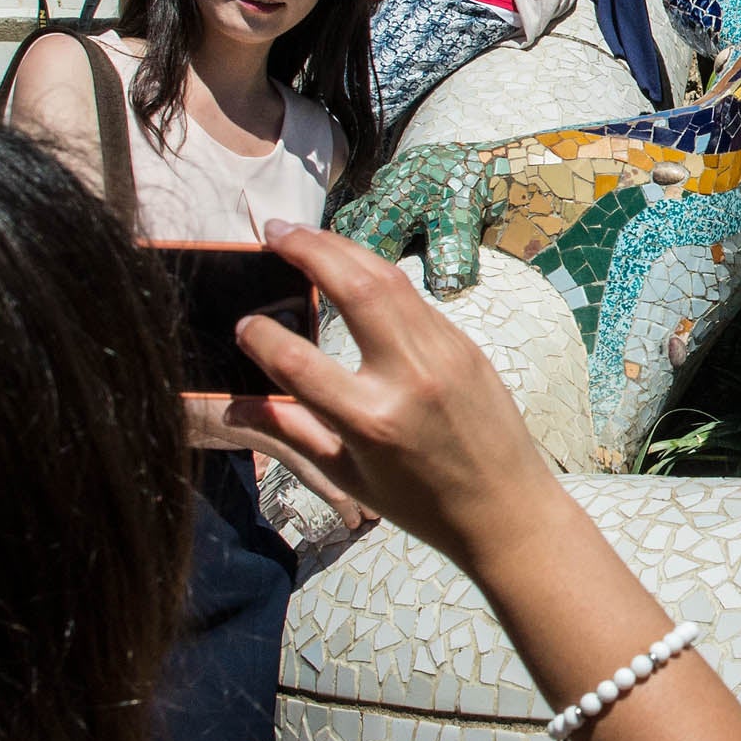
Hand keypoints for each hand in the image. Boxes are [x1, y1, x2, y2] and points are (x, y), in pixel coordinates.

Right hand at [222, 227, 576, 574]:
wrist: (507, 509)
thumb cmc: (420, 503)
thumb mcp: (347, 474)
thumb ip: (290, 429)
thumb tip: (233, 404)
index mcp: (371, 420)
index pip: (297, 362)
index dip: (260, 337)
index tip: (243, 324)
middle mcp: (409, 376)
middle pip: (352, 288)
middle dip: (308, 249)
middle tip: (273, 232)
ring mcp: (443, 353)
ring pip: (387, 279)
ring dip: (342, 248)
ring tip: (304, 237)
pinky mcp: (464, 344)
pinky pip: (413, 298)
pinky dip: (377, 275)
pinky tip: (352, 268)